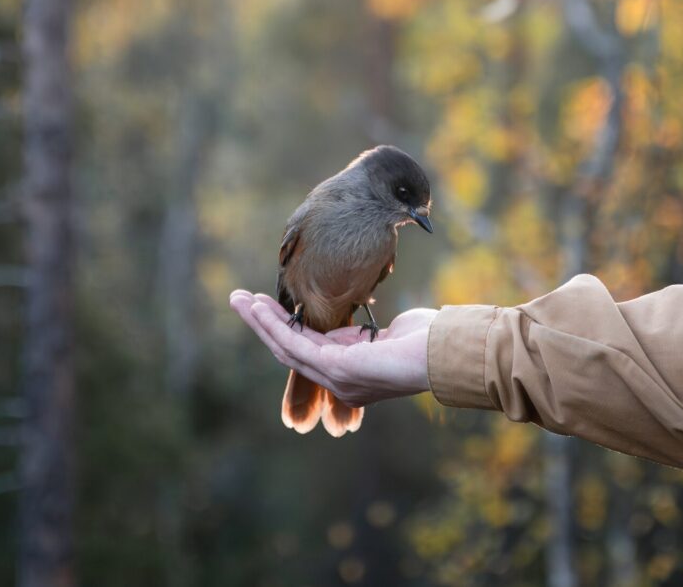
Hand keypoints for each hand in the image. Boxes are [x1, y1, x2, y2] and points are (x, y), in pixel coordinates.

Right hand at [229, 290, 434, 406]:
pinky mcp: (336, 369)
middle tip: (239, 301)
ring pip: (285, 346)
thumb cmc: (426, 340)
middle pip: (288, 349)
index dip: (283, 328)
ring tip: (239, 300)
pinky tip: (259, 308)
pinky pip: (296, 344)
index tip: (266, 308)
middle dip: (262, 324)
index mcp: (349, 372)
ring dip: (259, 322)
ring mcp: (336, 378)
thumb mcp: (386, 335)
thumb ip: (364, 336)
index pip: (306, 350)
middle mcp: (338, 381)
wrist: (444, 353)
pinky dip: (273, 325)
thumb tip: (361, 331)